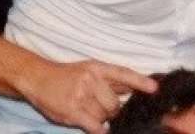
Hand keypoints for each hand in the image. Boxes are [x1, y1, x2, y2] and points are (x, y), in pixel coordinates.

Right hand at [20, 59, 157, 133]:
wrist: (39, 78)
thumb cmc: (68, 75)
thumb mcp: (90, 69)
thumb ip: (111, 79)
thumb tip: (133, 87)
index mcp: (98, 67)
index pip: (124, 74)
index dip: (140, 81)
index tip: (155, 88)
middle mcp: (91, 79)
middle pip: (114, 103)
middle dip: (113, 110)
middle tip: (103, 108)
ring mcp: (81, 95)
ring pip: (103, 116)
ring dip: (101, 118)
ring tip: (89, 111)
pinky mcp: (72, 111)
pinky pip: (93, 126)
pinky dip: (99, 130)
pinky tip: (101, 130)